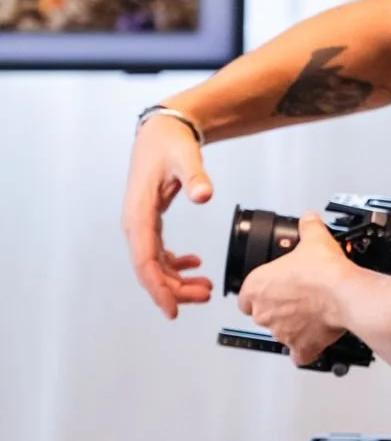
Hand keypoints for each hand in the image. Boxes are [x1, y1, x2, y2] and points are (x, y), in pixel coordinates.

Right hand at [122, 116, 213, 318]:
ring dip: (177, 280)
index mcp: (138, 214)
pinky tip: (195, 265)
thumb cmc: (169, 143)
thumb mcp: (185, 157)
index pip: (145, 261)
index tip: (172, 309)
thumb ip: (195, 176)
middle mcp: (135, 224)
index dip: (158, 288)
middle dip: (174, 289)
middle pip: (150, 269)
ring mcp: (141, 224)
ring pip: (155, 265)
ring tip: (205, 288)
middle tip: (204, 297)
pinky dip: (175, 265)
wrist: (162, 131)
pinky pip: (159, 254)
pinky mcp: (150, 222)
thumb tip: (203, 195)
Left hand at [237, 212, 350, 365]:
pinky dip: (306, 349)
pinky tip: (315, 337)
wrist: (346, 294)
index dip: (261, 292)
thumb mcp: (314, 238)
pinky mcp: (300, 348)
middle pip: (262, 315)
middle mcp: (264, 313)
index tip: (275, 288)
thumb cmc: (325, 271)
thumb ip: (307, 226)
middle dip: (279, 309)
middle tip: (299, 297)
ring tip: (313, 312)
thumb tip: (309, 220)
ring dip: (293, 327)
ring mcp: (281, 333)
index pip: (246, 297)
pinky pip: (299, 354)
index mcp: (256, 287)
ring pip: (281, 334)